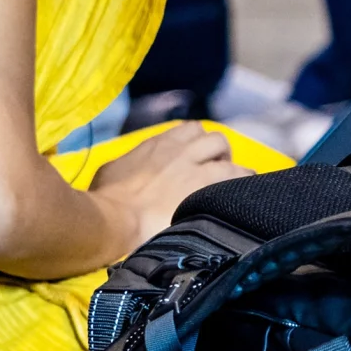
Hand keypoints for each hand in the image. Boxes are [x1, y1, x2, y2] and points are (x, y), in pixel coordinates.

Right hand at [84, 122, 242, 264]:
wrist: (116, 220)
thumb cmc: (105, 200)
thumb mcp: (111, 172)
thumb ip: (130, 164)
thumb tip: (130, 170)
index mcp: (159, 145)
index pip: (189, 131)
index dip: (197, 144)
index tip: (197, 159)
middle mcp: (183, 151)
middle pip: (215, 139)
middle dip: (219, 155)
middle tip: (216, 174)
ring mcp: (198, 170)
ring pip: (231, 158)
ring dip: (236, 172)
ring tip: (234, 189)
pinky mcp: (209, 191)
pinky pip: (240, 179)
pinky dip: (243, 186)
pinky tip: (244, 200)